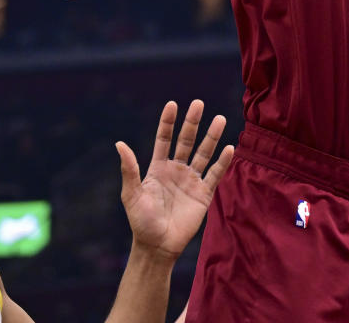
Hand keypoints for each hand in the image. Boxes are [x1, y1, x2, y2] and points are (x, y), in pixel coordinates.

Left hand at [116, 100, 234, 259]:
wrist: (157, 246)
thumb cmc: (141, 221)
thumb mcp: (132, 194)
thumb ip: (129, 169)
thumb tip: (119, 143)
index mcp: (158, 167)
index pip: (164, 139)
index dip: (168, 122)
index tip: (172, 104)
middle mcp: (176, 169)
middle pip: (186, 140)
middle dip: (192, 122)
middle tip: (198, 103)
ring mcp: (190, 180)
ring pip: (203, 153)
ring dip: (211, 137)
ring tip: (219, 119)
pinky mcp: (203, 195)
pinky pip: (214, 175)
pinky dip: (222, 162)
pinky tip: (229, 148)